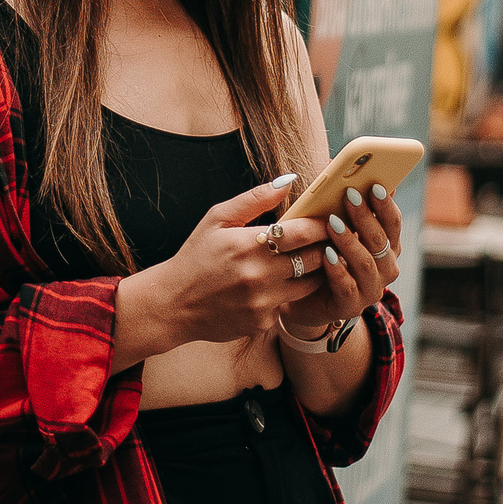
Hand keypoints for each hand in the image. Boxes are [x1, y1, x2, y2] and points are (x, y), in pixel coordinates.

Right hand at [129, 179, 333, 352]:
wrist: (173, 304)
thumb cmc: (196, 257)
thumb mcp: (216, 219)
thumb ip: (253, 199)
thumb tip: (288, 181)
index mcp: (248, 245)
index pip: (303, 233)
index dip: (322, 226)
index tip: (329, 220)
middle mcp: (259, 275)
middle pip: (315, 259)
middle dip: (325, 247)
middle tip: (327, 239)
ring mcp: (262, 302)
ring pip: (309, 285)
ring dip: (314, 272)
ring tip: (308, 260)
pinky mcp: (262, 322)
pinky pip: (289, 304)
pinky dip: (288, 293)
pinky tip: (276, 285)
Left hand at [282, 182, 404, 336]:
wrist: (303, 297)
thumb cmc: (322, 255)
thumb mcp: (335, 229)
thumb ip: (344, 206)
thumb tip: (344, 167)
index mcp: (386, 246)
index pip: (393, 223)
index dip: (386, 205)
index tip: (375, 185)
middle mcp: (385, 268)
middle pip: (381, 240)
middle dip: (365, 216)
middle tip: (349, 195)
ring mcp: (370, 289)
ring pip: (366, 263)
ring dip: (350, 240)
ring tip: (332, 223)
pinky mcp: (350, 306)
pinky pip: (347, 287)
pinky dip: (338, 269)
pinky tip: (326, 255)